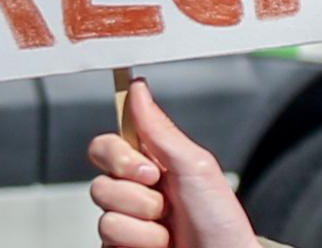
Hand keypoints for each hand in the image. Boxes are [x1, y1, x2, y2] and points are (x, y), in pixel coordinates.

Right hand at [88, 78, 260, 247]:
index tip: (148, 169)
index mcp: (149, 167)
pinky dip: (139, 243)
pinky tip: (160, 246)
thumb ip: (161, 130)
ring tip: (169, 231)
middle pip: (100, 182)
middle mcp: (134, 194)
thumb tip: (138, 89)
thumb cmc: (221, 223)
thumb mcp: (196, 167)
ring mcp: (127, 225)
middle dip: (137, 196)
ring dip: (144, 226)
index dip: (117, 156)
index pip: (106, 148)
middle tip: (165, 204)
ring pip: (106, 216)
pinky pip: (108, 241)